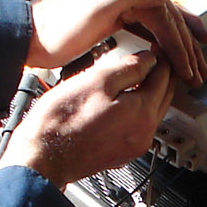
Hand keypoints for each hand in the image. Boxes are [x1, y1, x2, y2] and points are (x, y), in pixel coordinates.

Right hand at [0, 48, 175, 187]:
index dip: (160, 57)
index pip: (164, 77)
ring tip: (136, 76)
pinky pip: (137, 126)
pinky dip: (136, 109)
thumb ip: (128, 67)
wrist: (41, 157)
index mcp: (142, 114)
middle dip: (161, 75)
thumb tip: (148, 60)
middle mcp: (144, 134)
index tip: (156, 48)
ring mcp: (133, 147)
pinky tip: (122, 100)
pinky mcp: (120, 154)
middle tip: (152, 59)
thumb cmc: (61, 122)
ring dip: (149, 92)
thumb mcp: (96, 81)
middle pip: (164, 97)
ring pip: (151, 112)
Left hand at [27, 0, 206, 86]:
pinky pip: (149, 25)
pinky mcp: (117, 12)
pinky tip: (175, 51)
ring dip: (180, 45)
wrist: (32, 37)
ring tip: (195, 65)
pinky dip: (164, 40)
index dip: (178, 39)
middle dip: (186, 45)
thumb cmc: (56, 26)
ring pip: (162, 21)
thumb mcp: (93, 6)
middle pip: (167, 14)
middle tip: (198, 70)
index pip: (163, 8)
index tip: (185, 64)